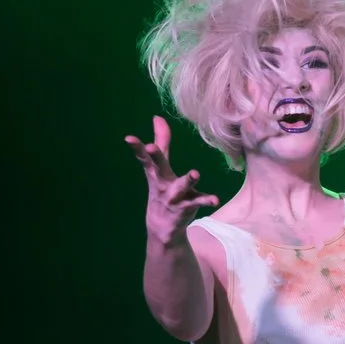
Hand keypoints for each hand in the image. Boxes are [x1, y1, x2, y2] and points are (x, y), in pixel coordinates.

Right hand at [126, 115, 218, 243]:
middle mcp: (162, 183)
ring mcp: (174, 196)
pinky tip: (216, 199)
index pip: (144, 158)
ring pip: (180, 187)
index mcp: (155, 173)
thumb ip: (162, 141)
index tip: (128, 138)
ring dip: (187, 180)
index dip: (137, 148)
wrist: (162, 225)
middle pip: (157, 167)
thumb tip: (158, 117)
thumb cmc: (162, 189)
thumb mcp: (160, 167)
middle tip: (150, 146)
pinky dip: (206, 200)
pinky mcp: (187, 206)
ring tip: (196, 172)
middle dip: (154, 156)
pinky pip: (197, 202)